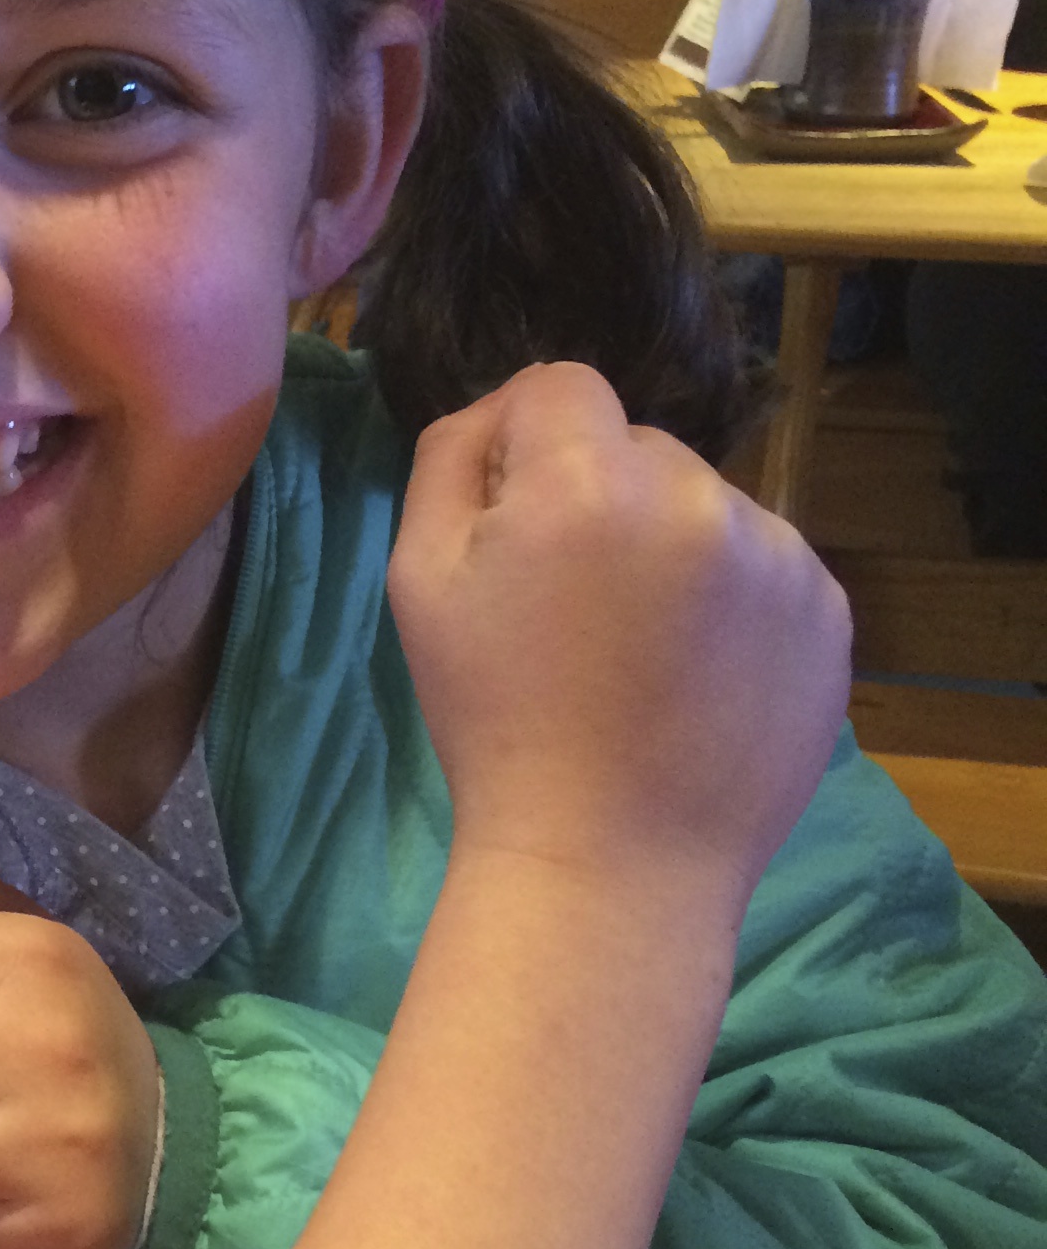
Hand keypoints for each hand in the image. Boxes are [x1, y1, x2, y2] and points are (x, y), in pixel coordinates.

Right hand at [388, 363, 850, 926]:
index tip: (515, 522)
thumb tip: (502, 410)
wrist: (608, 863)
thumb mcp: (421, 583)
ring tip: (643, 654)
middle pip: (639, 446)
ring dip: (673, 548)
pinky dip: (733, 602)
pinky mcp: (828, 611)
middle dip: (602, 498)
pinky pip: (767, 566)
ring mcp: (778, 555)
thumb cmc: (495, 725)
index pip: (560, 386)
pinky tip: (698, 676)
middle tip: (574, 610)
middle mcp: (697, 498)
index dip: (523, 441)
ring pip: (707, 506)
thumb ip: (452, 460)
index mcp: (587, 483)